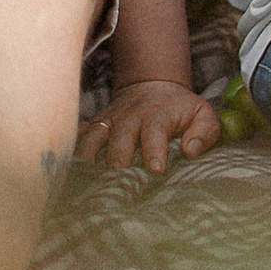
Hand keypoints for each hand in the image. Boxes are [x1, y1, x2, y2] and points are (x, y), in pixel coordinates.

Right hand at [75, 78, 221, 172]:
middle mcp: (129, 117)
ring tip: (86, 180)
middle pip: (119, 138)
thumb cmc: (181, 109)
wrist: (152, 86)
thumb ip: (205, 132)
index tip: (156, 170)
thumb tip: (191, 151)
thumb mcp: (203, 114)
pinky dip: (71, 149)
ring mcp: (109, 121)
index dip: (154, 151)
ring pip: (93, 138)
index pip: (154, 132)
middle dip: (118, 160)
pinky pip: (78, 136)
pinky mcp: (94, 126)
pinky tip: (66, 168)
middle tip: (119, 183)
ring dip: (89, 158)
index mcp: (157, 115)